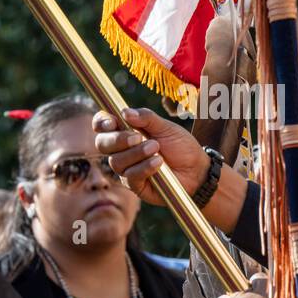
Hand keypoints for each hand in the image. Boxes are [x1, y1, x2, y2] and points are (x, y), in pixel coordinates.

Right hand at [92, 107, 208, 203]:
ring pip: (116, 162)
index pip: (102, 126)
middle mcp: (121, 150)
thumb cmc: (180, 146)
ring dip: (136, 153)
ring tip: (156, 148)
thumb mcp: (166, 127)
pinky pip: (130, 176)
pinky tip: (158, 162)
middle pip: (102, 144)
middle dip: (117, 139)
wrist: (197, 169)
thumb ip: (146, 118)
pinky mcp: (135, 185)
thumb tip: (125, 112)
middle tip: (137, 136)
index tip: (111, 121)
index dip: (101, 122)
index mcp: (125, 132)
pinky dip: (144, 167)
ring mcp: (127, 169)